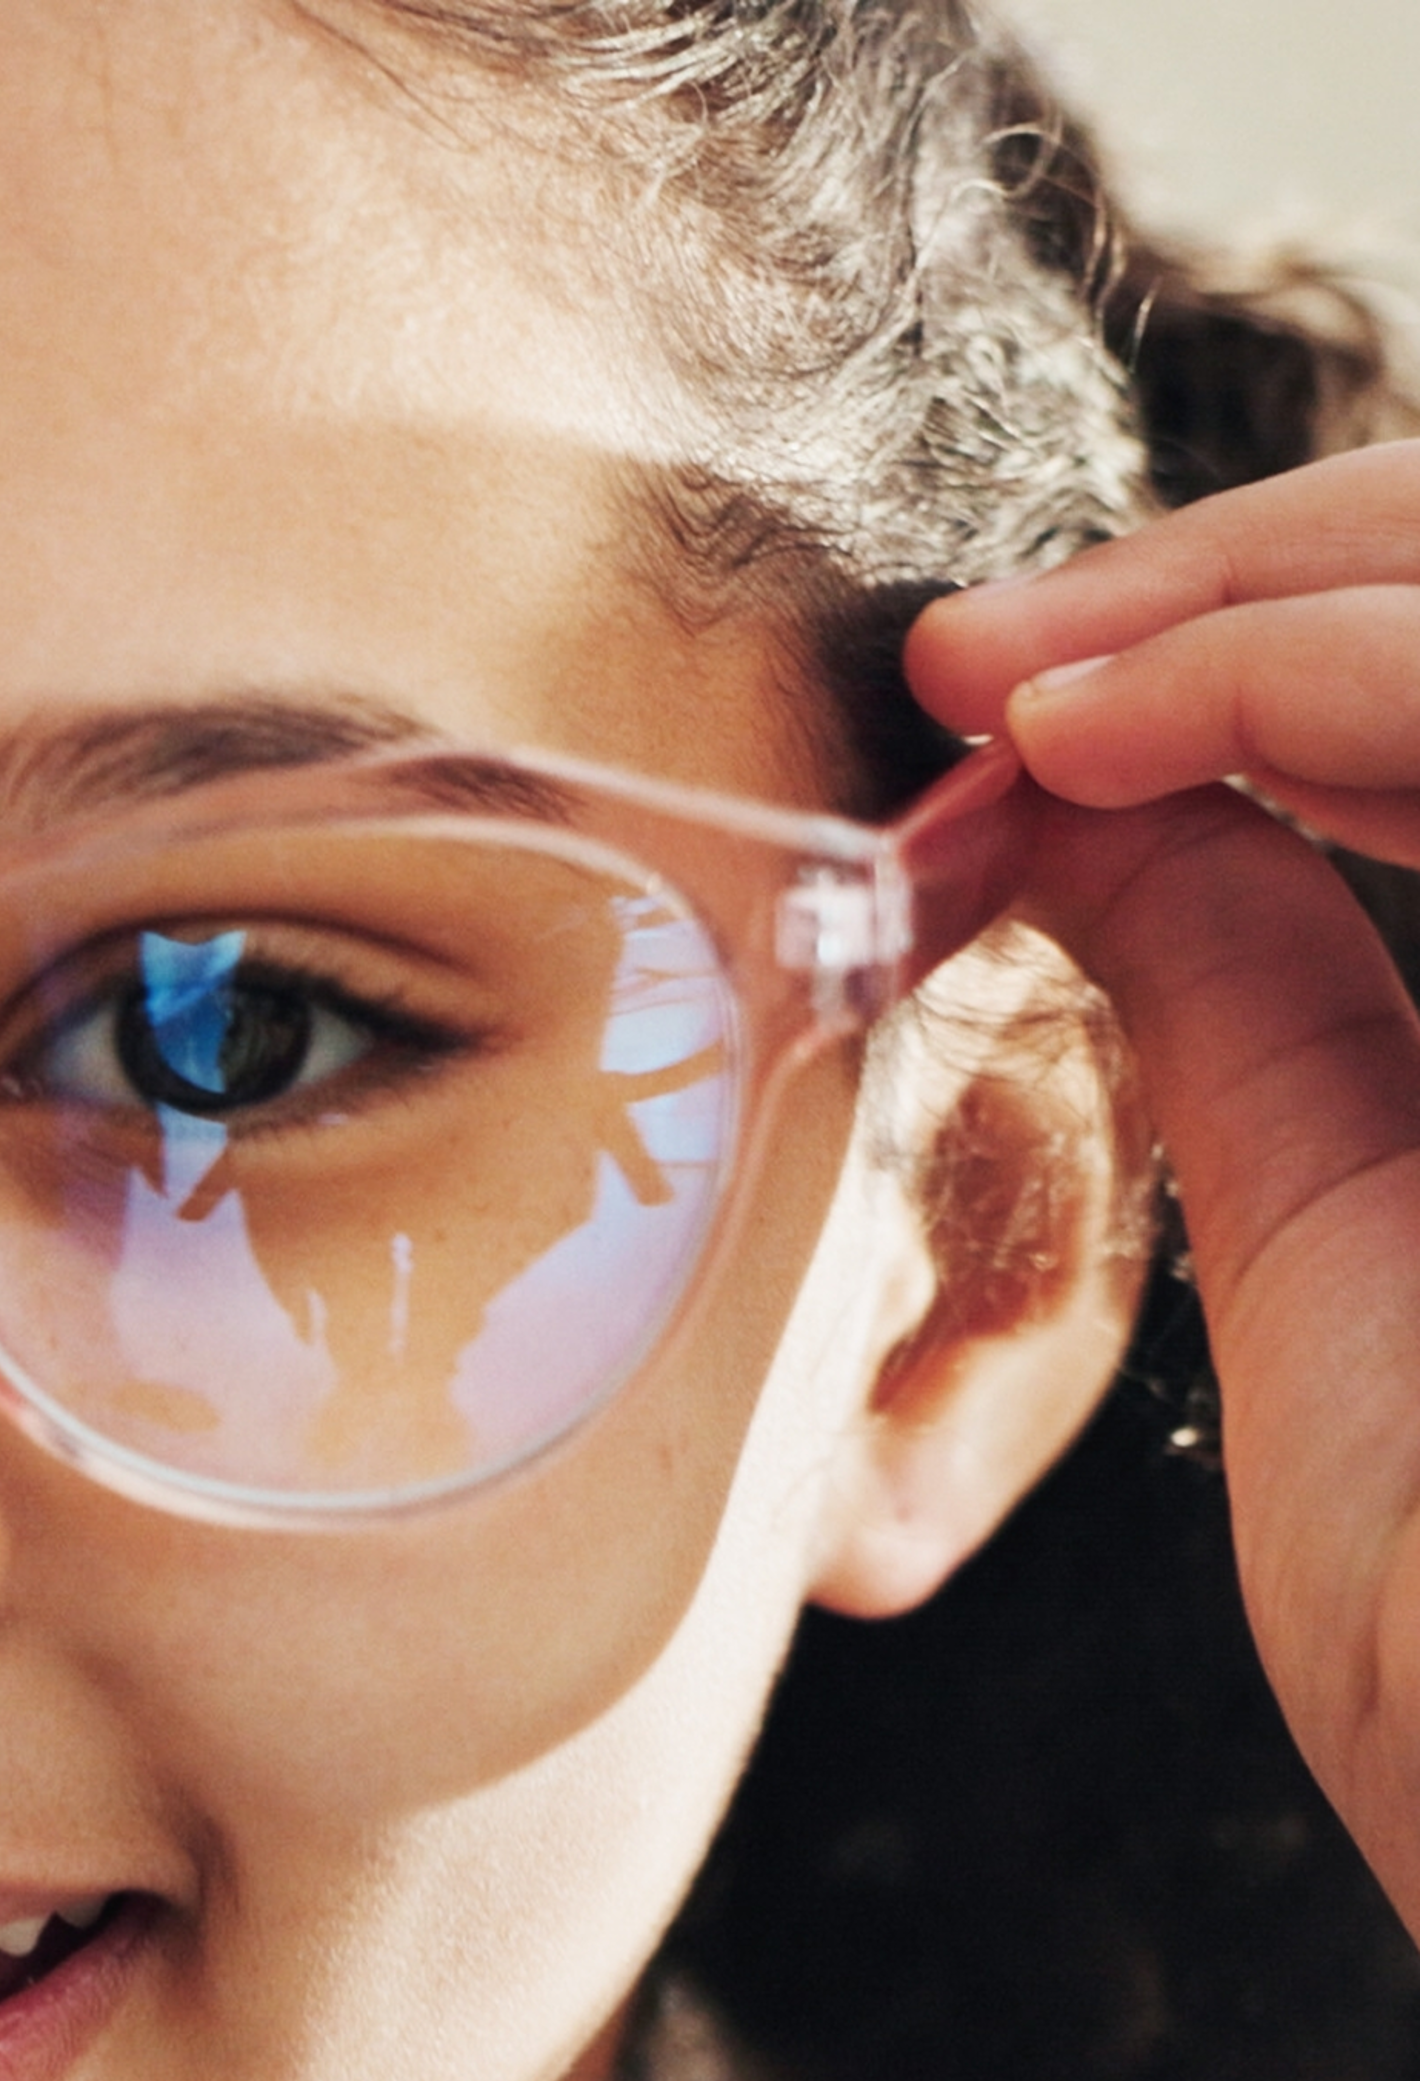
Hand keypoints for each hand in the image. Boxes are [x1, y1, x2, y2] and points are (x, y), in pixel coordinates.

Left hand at [913, 448, 1419, 1942]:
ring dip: (1305, 585)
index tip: (998, 685)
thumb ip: (1264, 995)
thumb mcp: (1344, 1242)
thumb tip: (1099, 791)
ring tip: (1040, 677)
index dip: (1275, 620)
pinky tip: (1149, 724)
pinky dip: (1362, 668)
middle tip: (997, 644)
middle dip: (1279, 558)